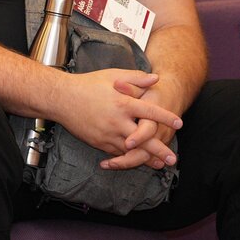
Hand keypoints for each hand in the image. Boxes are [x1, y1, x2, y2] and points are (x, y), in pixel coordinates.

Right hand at [52, 69, 182, 158]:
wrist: (61, 98)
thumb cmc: (87, 85)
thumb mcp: (112, 75)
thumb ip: (136, 78)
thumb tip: (156, 78)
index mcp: (122, 103)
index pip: (150, 111)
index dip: (165, 117)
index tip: (179, 123)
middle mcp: (117, 121)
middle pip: (144, 139)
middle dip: (160, 150)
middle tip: (173, 159)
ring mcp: (107, 134)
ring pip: (131, 151)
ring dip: (146, 159)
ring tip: (158, 164)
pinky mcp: (98, 142)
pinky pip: (116, 153)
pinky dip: (127, 157)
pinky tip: (136, 160)